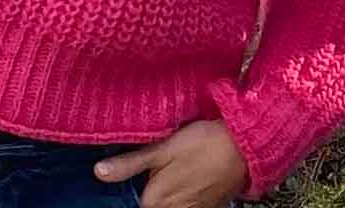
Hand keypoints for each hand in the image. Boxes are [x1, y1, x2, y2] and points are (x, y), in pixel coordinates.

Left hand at [95, 118, 247, 207]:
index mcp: (153, 201)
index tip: (147, 171)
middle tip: (166, 168)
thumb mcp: (164, 148)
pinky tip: (191, 178)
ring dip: (170, 196)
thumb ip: (130, 163)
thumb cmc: (204, 143)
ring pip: (170, 207)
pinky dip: (185, 197)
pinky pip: (187, 207)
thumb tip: (98, 172)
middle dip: (153, 191)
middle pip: (152, 206)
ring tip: (180, 172)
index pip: (134, 202)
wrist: (246, 147)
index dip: (136, 186)